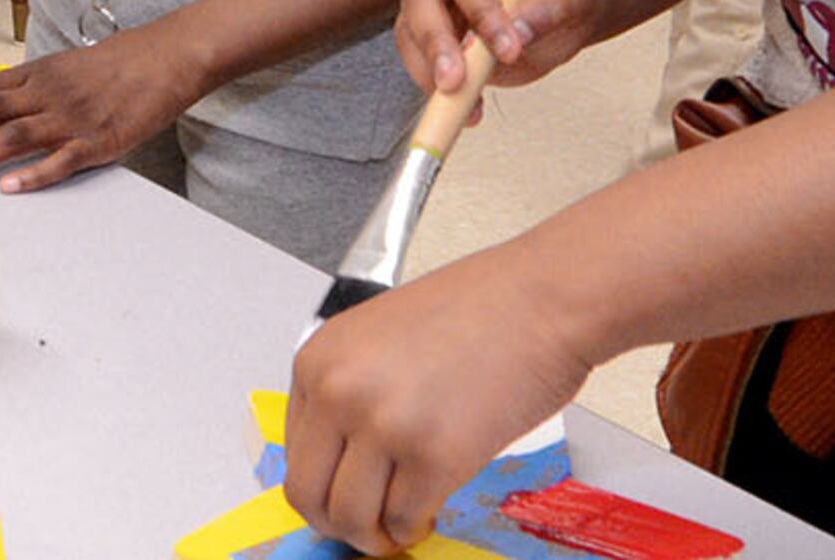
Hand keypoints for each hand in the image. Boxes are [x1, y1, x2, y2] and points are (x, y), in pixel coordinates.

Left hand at [0, 26, 204, 192]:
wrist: (166, 57)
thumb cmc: (114, 66)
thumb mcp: (63, 67)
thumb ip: (27, 87)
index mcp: (37, 74)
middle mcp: (46, 94)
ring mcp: (71, 118)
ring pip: (12, 139)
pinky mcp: (98, 141)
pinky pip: (61, 161)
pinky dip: (34, 174)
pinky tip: (9, 188)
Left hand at [284, 246, 596, 550]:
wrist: (542, 301)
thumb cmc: (479, 310)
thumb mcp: (379, 337)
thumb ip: (352, 390)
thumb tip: (342, 460)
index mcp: (319, 359)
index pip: (291, 452)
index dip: (322, 484)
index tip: (345, 494)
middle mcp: (340, 391)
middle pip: (307, 495)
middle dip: (337, 522)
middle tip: (366, 526)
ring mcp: (385, 425)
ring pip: (351, 519)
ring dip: (375, 534)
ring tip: (399, 522)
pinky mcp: (434, 456)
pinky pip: (405, 520)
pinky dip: (415, 528)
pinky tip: (430, 509)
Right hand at [393, 0, 599, 97]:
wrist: (547, 17)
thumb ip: (552, 7)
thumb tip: (520, 31)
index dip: (482, 11)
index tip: (509, 50)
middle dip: (437, 42)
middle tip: (456, 82)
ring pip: (408, 29)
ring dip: (429, 70)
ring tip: (464, 105)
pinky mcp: (418, 28)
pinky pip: (412, 56)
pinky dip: (432, 85)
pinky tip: (467, 108)